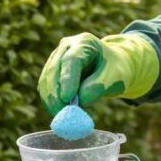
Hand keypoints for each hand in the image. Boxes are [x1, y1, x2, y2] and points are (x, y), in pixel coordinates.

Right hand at [37, 33, 159, 114]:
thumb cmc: (115, 70)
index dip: (67, 80)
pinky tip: (60, 113)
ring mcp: (56, 58)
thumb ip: (98, 87)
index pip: (71, 60)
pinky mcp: (51, 72)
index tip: (67, 99)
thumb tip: (79, 102)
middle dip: (56, 94)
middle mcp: (66, 47)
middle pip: (54, 70)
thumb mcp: (115, 77)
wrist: (111, 67)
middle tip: (62, 114)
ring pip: (46, 80)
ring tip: (63, 118)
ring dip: (51, 101)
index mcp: (84, 42)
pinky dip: (50, 102)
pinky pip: (45, 88)